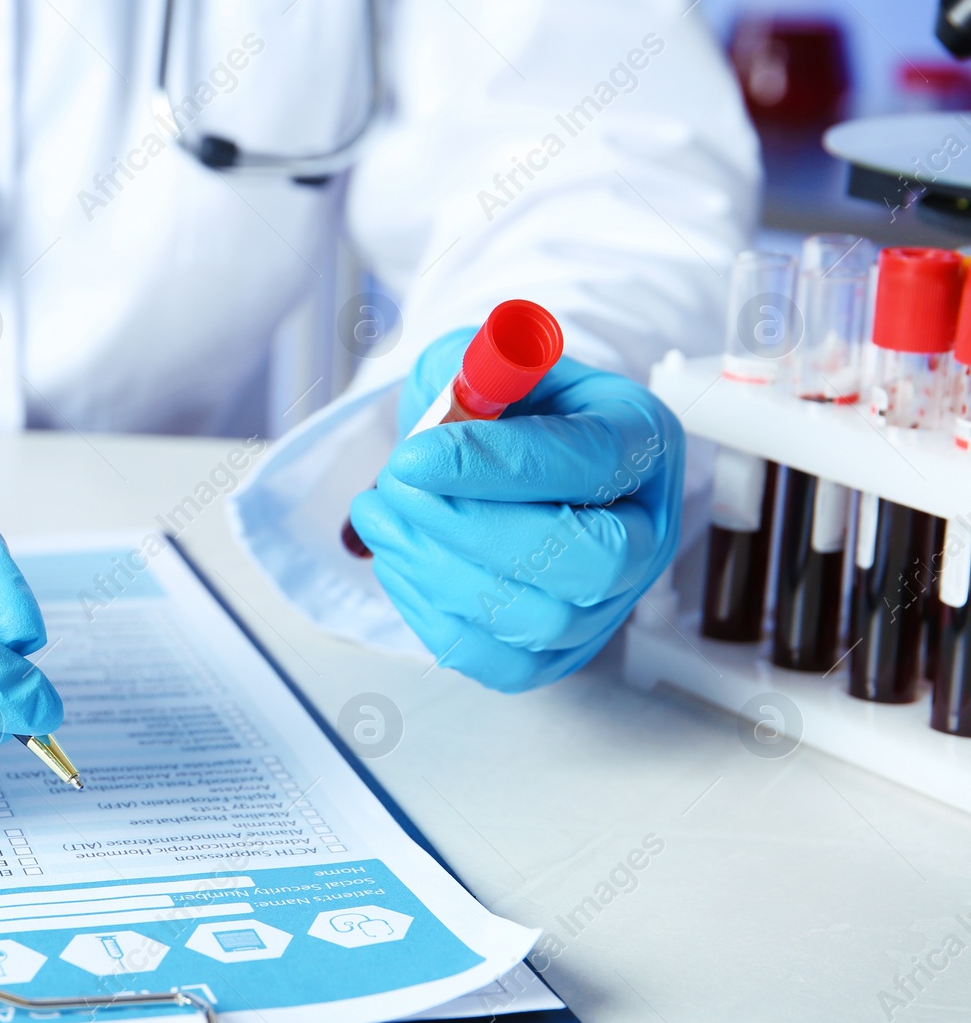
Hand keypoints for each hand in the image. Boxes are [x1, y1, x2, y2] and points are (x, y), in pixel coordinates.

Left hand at [348, 328, 683, 691]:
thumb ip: (467, 373)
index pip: (590, 462)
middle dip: (474, 530)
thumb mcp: (484, 361)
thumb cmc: (501, 409)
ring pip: (541, 619)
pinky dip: (433, 615)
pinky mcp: (559, 653)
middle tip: (393, 488)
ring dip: (438, 569)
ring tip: (376, 513)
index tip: (412, 456)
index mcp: (640, 440)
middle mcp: (646, 531)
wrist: (503, 459)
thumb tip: (442, 416)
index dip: (499, 465)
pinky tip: (397, 559)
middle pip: (591, 561)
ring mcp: (610, 603)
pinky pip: (500, 661)